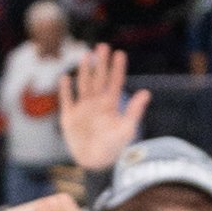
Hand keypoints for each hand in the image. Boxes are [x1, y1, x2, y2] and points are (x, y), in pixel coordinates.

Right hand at [55, 40, 147, 177]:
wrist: (95, 164)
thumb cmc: (114, 149)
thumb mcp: (126, 129)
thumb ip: (134, 111)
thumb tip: (146, 93)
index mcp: (110, 106)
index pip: (114, 82)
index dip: (116, 68)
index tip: (120, 53)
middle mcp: (97, 104)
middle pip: (98, 79)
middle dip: (100, 63)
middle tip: (102, 46)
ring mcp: (83, 110)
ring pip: (83, 85)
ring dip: (84, 71)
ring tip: (85, 55)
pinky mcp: (69, 118)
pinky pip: (66, 101)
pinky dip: (65, 90)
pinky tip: (65, 78)